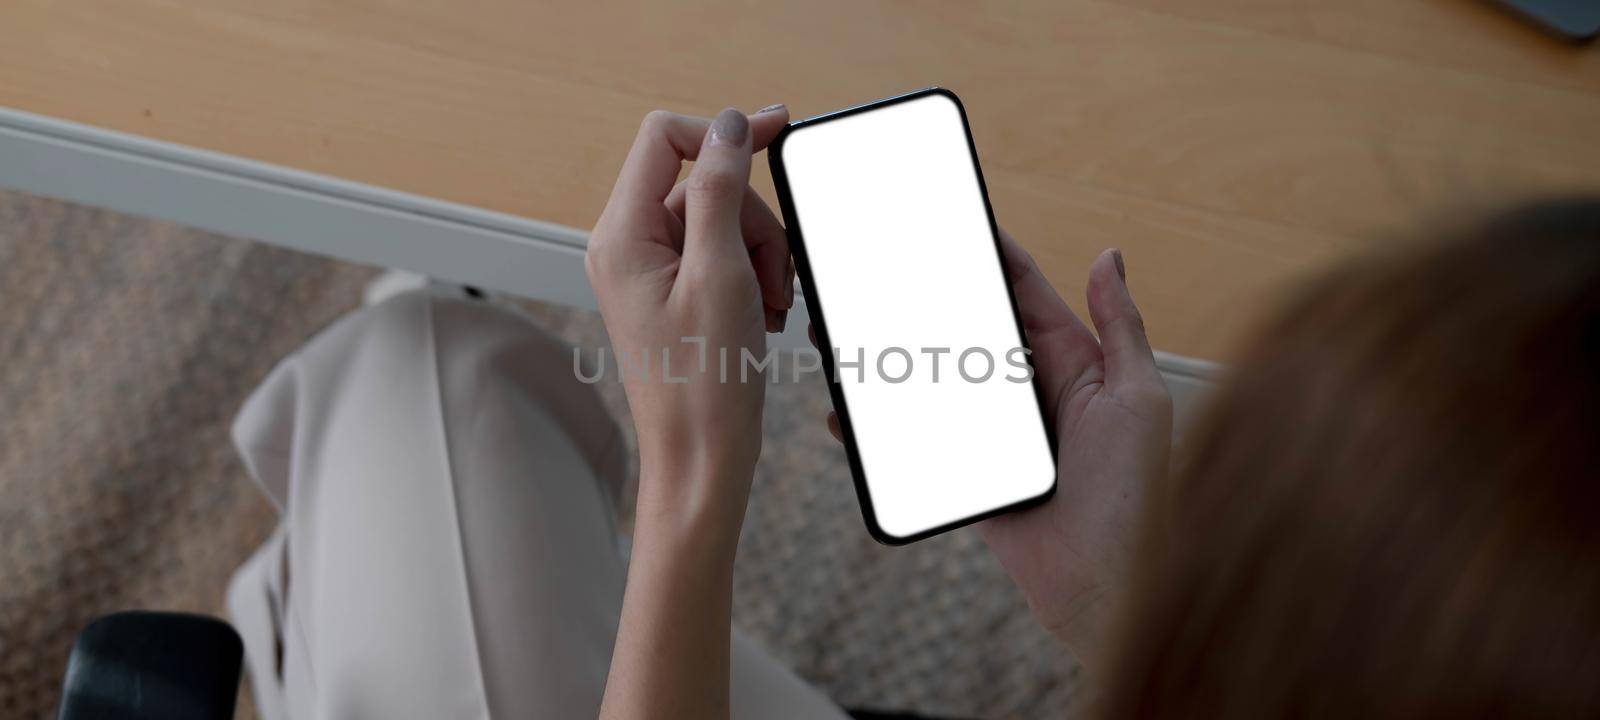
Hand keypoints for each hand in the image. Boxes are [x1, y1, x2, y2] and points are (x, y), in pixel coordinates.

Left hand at [587, 106, 793, 537]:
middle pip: (706, 183)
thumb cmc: (703, 386)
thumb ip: (721, 191)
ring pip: (724, 222)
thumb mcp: (721, 274)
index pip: (666, 138)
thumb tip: (728, 127)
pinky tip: (762, 316)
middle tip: (770, 277)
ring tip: (768, 307)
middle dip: (753, 222)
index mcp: (622, 235)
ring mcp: (651, 272)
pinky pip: (724, 257)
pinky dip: (754, 278)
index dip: (723, 134)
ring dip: (761, 256)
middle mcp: (627, 247)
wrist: (701, 461)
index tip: (778, 134)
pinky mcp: (675, 294)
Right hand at [814, 231, 1170, 667]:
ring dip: (897, 359)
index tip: (955, 219)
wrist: (1101, 588)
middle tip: (881, 276)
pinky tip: (850, 412)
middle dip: (928, 302)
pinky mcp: (970, 472)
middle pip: (972, 331)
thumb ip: (1122, 326)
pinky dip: (882, 425)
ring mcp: (999, 433)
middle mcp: (1033, 392)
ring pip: (939, 380)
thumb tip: (1110, 256)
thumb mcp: (1136, 399)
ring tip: (851, 338)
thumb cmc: (1135, 497)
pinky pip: (920, 438)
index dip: (991, 254)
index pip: (1024, 293)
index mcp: (1074, 364)